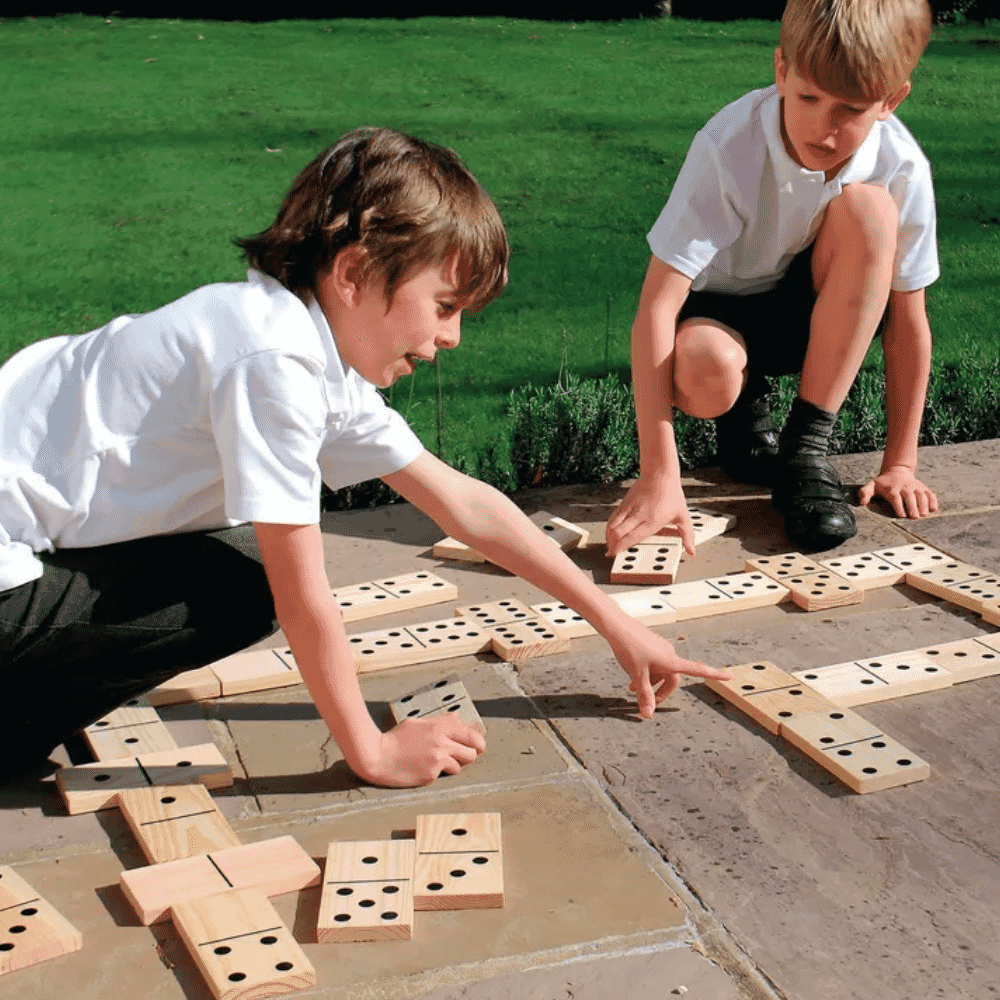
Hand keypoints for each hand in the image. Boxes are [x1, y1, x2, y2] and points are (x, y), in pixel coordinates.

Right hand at [353, 716, 485, 787]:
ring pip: (461, 765)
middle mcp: (442, 741)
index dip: (477, 742)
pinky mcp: (431, 774)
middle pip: (473, 752)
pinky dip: (438, 773)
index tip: (477, 746)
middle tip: (461, 756)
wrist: (377, 756)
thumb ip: (440, 722)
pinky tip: (424, 768)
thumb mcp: (418, 723)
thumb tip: (458, 718)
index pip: (472, 735)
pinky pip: (444, 774)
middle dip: (469, 755)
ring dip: (454, 765)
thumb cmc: (396, 739)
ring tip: (439, 762)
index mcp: (440, 726)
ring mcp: (438, 759)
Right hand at [606, 475, 694, 557]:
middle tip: (612, 553)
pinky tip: (610, 532)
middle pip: (618, 533)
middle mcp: (638, 515)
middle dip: (612, 546)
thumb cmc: (671, 493)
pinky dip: (609, 527)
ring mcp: (629, 508)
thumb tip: (691, 551)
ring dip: (608, 537)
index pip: (632, 537)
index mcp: (652, 521)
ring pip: (612, 525)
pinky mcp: (624, 503)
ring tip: (609, 545)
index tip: (617, 555)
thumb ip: (687, 535)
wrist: (659, 473)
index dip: (621, 547)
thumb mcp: (683, 515)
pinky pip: (613, 517)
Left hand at [607, 617, 730, 717]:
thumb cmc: (629, 648)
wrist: (617, 626)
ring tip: (632, 689)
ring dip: (651, 682)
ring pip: (661, 671)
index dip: (714, 675)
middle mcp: (669, 654)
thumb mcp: (637, 675)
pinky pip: (654, 663)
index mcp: (671, 661)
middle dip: (661, 691)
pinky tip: (632, 675)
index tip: (730, 677)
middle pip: (673, 678)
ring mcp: (660, 649)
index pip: (698, 670)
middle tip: (646, 701)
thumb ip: (644, 695)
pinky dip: (647, 672)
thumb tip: (649, 715)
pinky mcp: (651, 645)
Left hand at [858, 465, 937, 518]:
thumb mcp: (872, 486)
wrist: (896, 470)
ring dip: (924, 505)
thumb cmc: (883, 483)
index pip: (896, 498)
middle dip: (913, 507)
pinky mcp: (923, 487)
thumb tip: (862, 502)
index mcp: (892, 489)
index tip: (901, 515)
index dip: (899, 507)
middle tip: (915, 517)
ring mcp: (915, 487)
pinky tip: (934, 509)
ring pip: (921, 495)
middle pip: (910, 497)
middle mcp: (905, 487)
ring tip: (924, 515)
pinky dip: (933, 500)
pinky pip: (930, 493)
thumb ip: (865, 493)